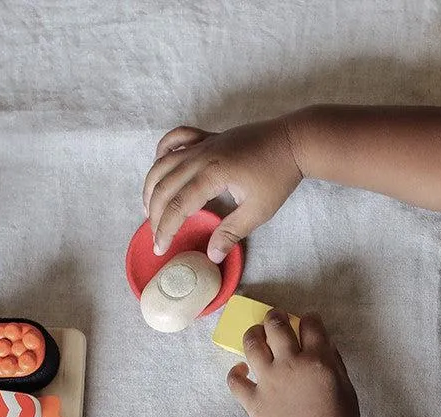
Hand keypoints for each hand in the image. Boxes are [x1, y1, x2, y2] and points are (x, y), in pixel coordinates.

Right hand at [143, 116, 302, 260]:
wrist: (293, 141)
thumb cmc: (278, 176)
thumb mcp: (258, 211)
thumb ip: (232, 232)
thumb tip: (212, 256)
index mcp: (212, 174)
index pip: (177, 205)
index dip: (165, 229)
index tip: (160, 247)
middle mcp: (201, 155)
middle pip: (164, 185)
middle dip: (155, 213)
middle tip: (154, 234)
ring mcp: (203, 143)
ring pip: (163, 162)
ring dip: (151, 185)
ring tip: (148, 207)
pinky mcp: (208, 136)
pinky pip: (176, 139)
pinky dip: (163, 152)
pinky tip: (160, 166)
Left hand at [227, 311, 361, 416]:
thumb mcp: (346, 383)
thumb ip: (333, 359)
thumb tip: (321, 343)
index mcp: (318, 358)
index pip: (310, 324)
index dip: (309, 318)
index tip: (307, 321)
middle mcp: (290, 363)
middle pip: (276, 326)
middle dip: (276, 316)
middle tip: (276, 318)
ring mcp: (269, 381)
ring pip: (252, 344)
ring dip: (253, 333)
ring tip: (256, 334)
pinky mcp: (254, 401)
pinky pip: (235, 381)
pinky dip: (236, 372)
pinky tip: (242, 370)